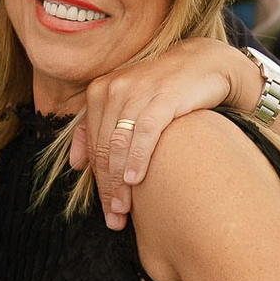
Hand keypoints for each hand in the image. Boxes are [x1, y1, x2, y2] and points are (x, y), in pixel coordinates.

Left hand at [69, 37, 257, 228]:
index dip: (97, 182)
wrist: (205, 62)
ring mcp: (137, 91)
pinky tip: (136, 180)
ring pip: (119, 144)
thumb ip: (96, 129)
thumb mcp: (127, 104)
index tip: (106, 211)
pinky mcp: (162, 96)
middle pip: (103, 149)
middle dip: (107, 187)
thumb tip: (74, 165)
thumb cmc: (164, 88)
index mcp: (99, 92)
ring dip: (119, 181)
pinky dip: (137, 158)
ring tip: (123, 209)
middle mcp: (113, 90)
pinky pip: (143, 132)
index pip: (93, 146)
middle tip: (114, 218)